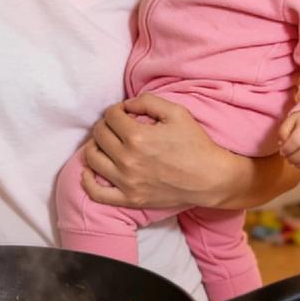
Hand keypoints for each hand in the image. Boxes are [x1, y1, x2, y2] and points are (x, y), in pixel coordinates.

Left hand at [80, 93, 228, 208]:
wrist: (211, 179)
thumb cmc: (196, 144)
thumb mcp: (176, 112)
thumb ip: (147, 102)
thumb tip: (126, 105)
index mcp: (137, 137)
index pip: (110, 116)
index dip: (116, 110)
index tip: (125, 114)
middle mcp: (127, 159)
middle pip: (99, 135)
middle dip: (106, 125)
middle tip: (117, 127)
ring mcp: (127, 182)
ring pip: (92, 159)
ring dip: (95, 146)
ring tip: (107, 144)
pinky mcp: (130, 199)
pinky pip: (97, 193)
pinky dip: (88, 181)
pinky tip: (90, 171)